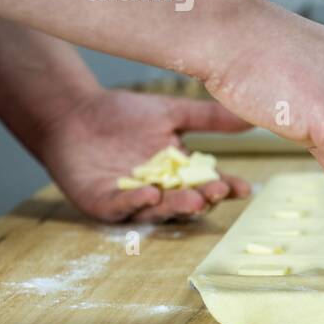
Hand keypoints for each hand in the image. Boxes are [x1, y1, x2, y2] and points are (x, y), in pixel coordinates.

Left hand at [35, 89, 251, 222]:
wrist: (73, 112)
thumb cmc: (122, 114)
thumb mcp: (171, 112)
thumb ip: (208, 118)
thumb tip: (250, 116)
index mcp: (180, 173)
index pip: (209, 185)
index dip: (226, 188)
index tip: (243, 188)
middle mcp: (160, 191)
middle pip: (187, 202)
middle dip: (204, 199)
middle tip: (217, 192)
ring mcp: (131, 201)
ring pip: (158, 211)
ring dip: (176, 207)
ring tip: (194, 201)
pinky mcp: (102, 203)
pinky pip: (121, 208)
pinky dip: (136, 204)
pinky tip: (150, 195)